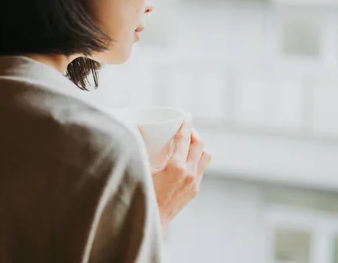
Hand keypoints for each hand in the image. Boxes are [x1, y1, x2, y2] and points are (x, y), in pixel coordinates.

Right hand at [143, 115, 210, 236]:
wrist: (153, 221)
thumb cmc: (143, 196)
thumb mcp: (141, 169)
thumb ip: (138, 146)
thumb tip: (132, 126)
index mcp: (176, 168)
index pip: (184, 139)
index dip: (185, 125)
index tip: (185, 115)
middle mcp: (189, 174)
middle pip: (199, 145)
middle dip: (193, 133)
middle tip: (185, 127)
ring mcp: (194, 183)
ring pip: (205, 156)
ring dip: (198, 146)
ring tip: (188, 142)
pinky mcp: (195, 190)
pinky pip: (201, 168)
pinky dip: (196, 159)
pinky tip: (185, 159)